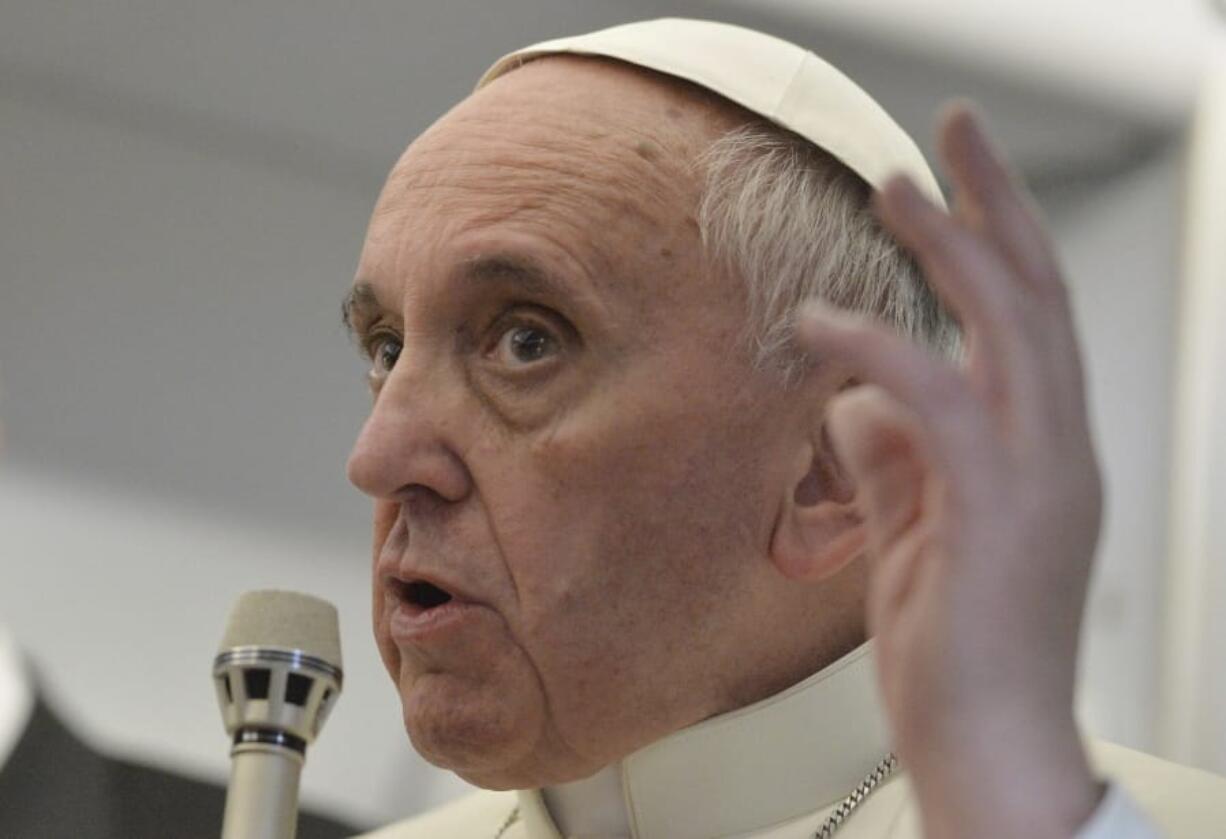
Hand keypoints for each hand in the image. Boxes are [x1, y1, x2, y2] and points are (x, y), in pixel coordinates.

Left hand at [797, 105, 1103, 837]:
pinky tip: (823, 325)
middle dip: (995, 203)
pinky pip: (940, 405)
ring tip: (893, 188)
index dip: (1001, 237)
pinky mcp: (997, 516)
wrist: (987, 748)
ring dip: (950, 248)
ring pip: (1010, 328)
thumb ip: (894, 459)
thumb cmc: (956, 652)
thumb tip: (854, 398)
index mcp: (1042, 452)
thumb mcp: (917, 534)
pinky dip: (881, 352)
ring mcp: (1039, 480)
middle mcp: (1058, 451)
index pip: (1032, 318)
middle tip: (952, 129)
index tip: (958, 178)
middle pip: (1038, 294)